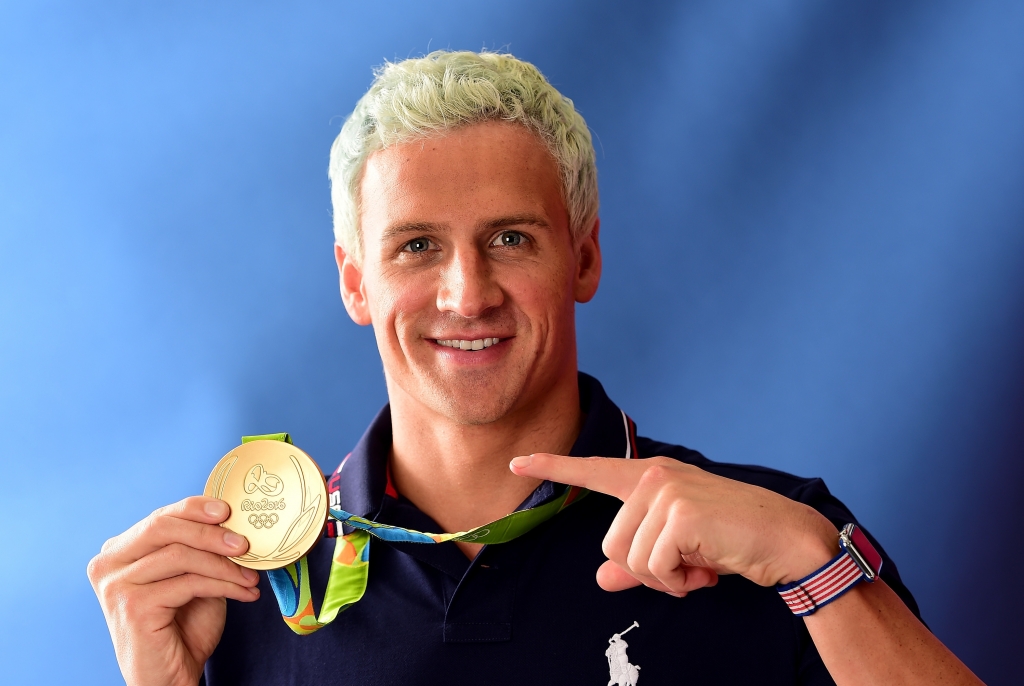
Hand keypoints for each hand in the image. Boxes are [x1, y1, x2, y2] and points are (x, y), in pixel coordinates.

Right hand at [87, 497, 260, 685]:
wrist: (169, 677)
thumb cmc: (181, 627)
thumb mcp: (192, 577)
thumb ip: (199, 548)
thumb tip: (232, 520)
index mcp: (118, 551)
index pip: (160, 517)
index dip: (195, 508)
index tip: (228, 510)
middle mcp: (108, 565)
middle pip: (164, 527)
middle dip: (210, 533)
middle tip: (244, 544)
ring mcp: (116, 585)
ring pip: (180, 555)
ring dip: (224, 565)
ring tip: (250, 577)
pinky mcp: (133, 606)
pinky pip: (188, 583)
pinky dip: (223, 585)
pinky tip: (244, 593)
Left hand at [510, 455, 838, 596]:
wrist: (786, 539)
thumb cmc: (731, 541)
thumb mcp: (677, 553)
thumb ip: (636, 563)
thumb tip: (601, 578)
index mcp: (651, 477)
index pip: (593, 471)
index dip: (552, 468)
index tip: (517, 462)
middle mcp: (653, 477)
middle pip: (611, 546)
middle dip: (646, 571)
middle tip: (687, 567)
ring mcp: (665, 491)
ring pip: (629, 560)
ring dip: (664, 578)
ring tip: (699, 566)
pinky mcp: (679, 513)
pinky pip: (653, 568)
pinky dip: (678, 581)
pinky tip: (706, 568)